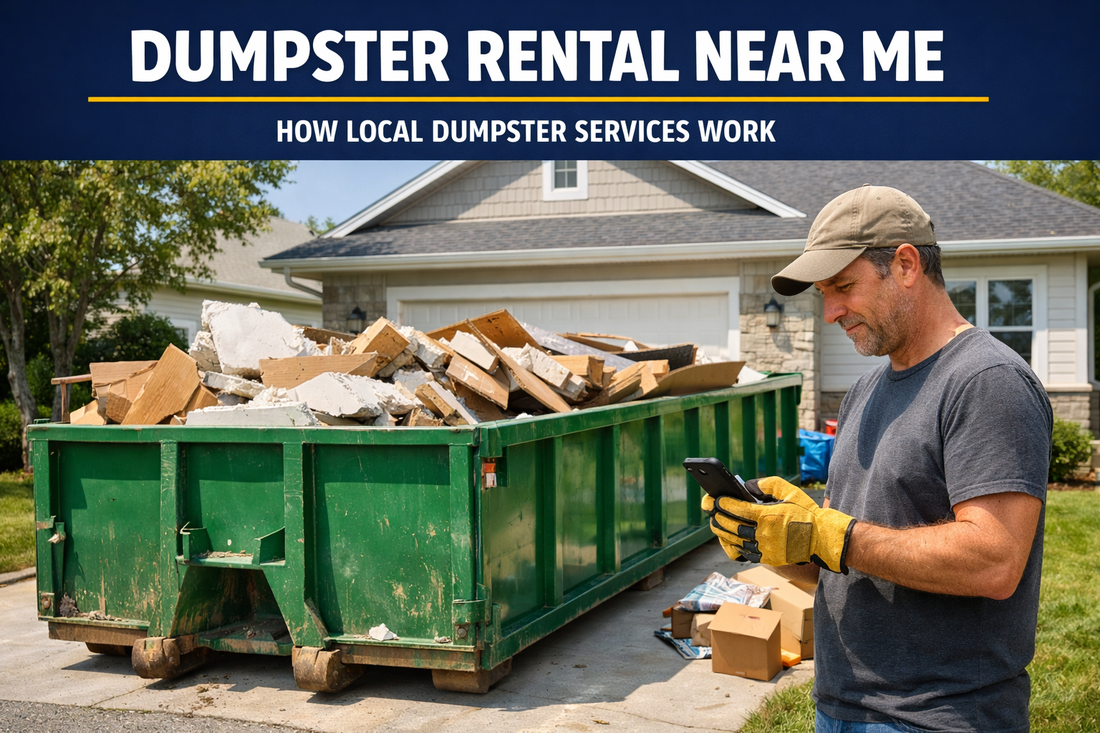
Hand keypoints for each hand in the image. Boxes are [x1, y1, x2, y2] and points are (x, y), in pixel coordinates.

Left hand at [702, 476, 856, 573]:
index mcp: (768, 516)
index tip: (714, 499)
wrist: (822, 538)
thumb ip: (767, 484)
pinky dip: (734, 546)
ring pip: (736, 541)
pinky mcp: (769, 559)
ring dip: (723, 532)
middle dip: (718, 517)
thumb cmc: (806, 512)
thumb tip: (747, 485)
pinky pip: (745, 553)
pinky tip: (728, 539)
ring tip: (715, 524)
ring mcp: (766, 549)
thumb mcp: (789, 491)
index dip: (724, 504)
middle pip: (733, 526)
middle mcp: (764, 534)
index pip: (739, 509)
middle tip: (709, 510)